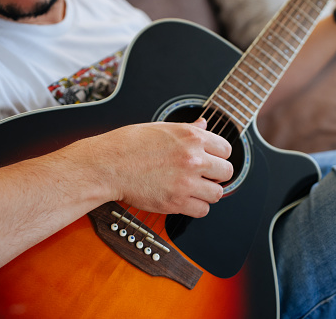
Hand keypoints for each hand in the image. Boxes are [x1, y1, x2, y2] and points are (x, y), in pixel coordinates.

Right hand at [84, 118, 232, 217]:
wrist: (108, 165)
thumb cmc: (129, 144)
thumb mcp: (162, 128)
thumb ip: (189, 128)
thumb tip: (204, 123)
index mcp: (191, 137)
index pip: (226, 149)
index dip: (219, 155)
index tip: (212, 160)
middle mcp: (193, 159)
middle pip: (226, 172)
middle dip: (217, 174)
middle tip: (205, 176)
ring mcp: (186, 182)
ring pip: (217, 193)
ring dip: (208, 192)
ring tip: (195, 189)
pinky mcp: (176, 202)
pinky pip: (202, 210)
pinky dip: (197, 207)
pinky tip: (186, 200)